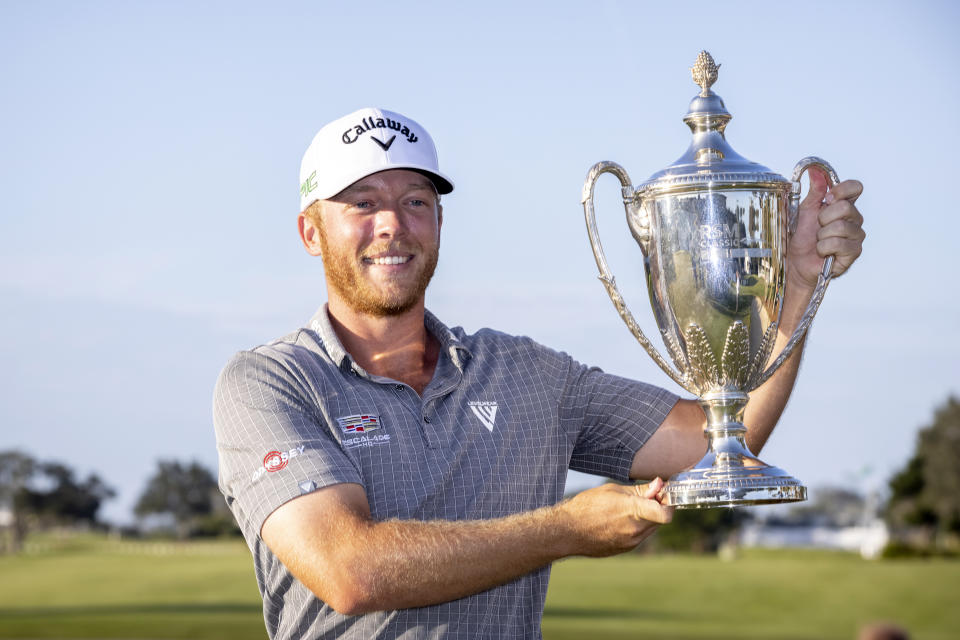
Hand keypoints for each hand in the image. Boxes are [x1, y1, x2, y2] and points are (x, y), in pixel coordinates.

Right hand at [560, 477, 673, 556]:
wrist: (567, 532)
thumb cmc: (587, 506)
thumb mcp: (613, 490)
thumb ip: (640, 490)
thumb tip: (658, 484)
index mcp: (633, 512)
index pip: (666, 513)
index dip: (669, 503)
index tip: (662, 494)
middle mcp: (635, 530)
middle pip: (660, 519)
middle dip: (657, 507)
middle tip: (644, 496)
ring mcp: (631, 542)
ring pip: (650, 528)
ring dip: (647, 517)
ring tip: (626, 508)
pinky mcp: (625, 549)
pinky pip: (639, 536)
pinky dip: (636, 526)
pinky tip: (617, 520)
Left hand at [787, 168, 864, 290]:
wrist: (796, 262)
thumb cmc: (801, 237)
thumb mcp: (804, 210)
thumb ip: (814, 191)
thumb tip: (815, 171)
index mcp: (844, 205)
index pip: (855, 187)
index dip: (840, 190)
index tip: (827, 198)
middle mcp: (854, 219)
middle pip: (845, 207)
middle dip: (824, 217)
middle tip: (818, 227)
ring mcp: (856, 235)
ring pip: (841, 226)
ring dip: (822, 235)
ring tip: (818, 240)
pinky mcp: (854, 252)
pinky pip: (838, 243)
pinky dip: (824, 247)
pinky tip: (822, 251)